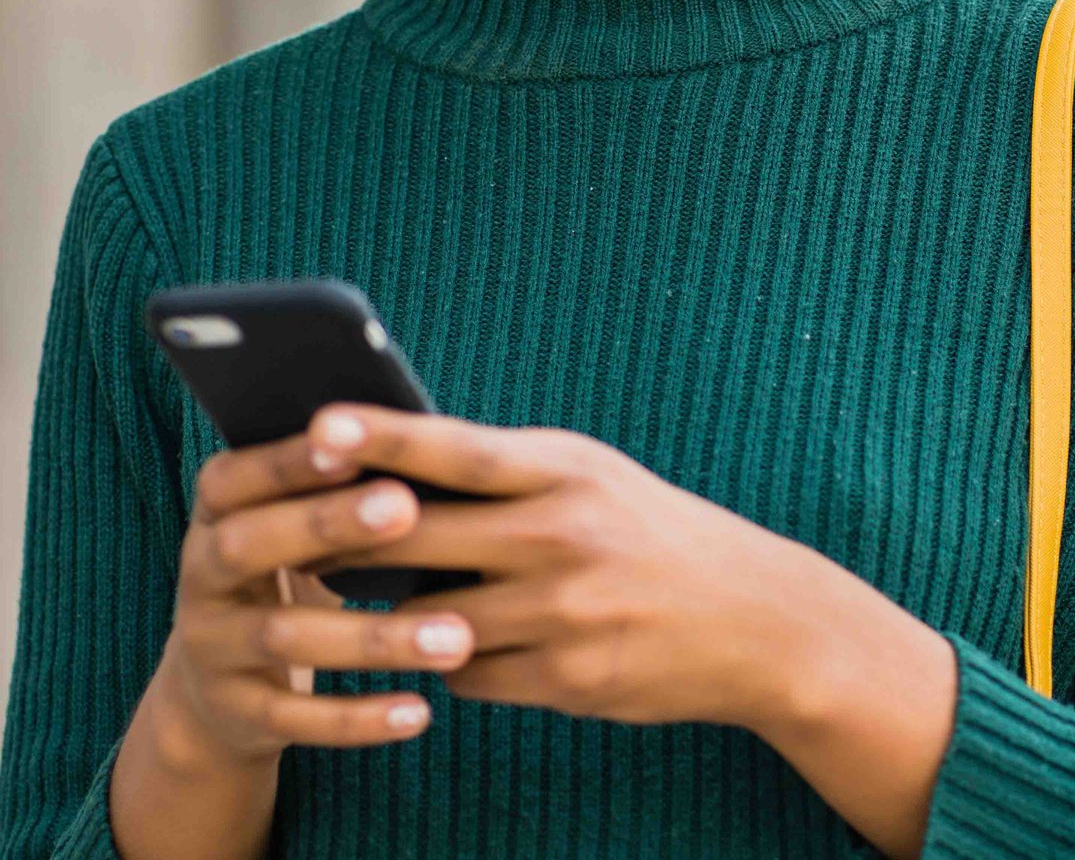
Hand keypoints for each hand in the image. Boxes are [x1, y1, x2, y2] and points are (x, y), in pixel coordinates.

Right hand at [159, 429, 477, 765]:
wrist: (218, 685)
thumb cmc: (294, 564)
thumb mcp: (298, 520)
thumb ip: (343, 484)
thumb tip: (427, 440)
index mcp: (218, 511)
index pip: (236, 476)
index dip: (288, 461)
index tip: (354, 443)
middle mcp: (201, 575)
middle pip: (249, 546)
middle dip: (326, 523)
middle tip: (406, 508)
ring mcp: (211, 648)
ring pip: (286, 639)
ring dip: (374, 637)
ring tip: (455, 636)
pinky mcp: (236, 713)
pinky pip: (295, 718)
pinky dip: (358, 717)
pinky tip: (418, 711)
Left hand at [298, 403, 812, 731]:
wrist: (753, 618)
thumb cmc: (651, 531)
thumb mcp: (592, 477)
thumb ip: (506, 474)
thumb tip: (395, 477)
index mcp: (566, 471)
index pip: (457, 448)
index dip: (384, 436)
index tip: (317, 423)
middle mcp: (562, 535)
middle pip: (418, 538)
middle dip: (350, 541)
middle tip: (292, 536)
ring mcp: (562, 611)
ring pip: (430, 620)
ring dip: (404, 616)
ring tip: (388, 600)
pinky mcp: (564, 678)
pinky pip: (467, 676)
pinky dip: (458, 662)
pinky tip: (480, 645)